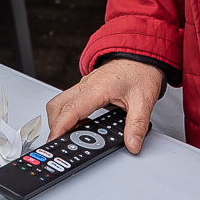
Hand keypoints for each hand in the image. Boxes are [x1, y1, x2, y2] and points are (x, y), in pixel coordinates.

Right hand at [43, 57, 163, 153]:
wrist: (142, 55)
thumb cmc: (141, 71)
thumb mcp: (144, 101)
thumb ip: (137, 125)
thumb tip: (133, 144)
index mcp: (97, 88)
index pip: (71, 109)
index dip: (60, 127)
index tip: (55, 140)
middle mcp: (86, 85)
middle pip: (57, 106)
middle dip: (55, 125)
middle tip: (62, 141)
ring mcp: (84, 85)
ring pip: (60, 102)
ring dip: (60, 119)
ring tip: (73, 135)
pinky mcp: (86, 87)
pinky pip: (69, 101)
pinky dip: (69, 114)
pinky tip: (81, 123)